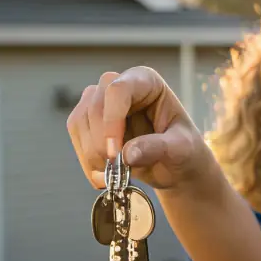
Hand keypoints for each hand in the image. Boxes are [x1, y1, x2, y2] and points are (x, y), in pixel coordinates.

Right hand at [66, 67, 209, 190]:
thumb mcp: (181, 149)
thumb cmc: (183, 149)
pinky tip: (103, 178)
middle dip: (100, 142)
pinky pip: (76, 138)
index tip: (114, 153)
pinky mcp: (90, 122)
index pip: (118, 90)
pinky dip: (86, 161)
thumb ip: (158, 147)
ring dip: (91, 154)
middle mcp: (121, 86)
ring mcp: (102, 102)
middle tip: (115, 169)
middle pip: (94, 105)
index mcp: (147, 81)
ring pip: (79, 121)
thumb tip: (128, 154)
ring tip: (112, 176)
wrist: (175, 166)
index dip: (111, 121)